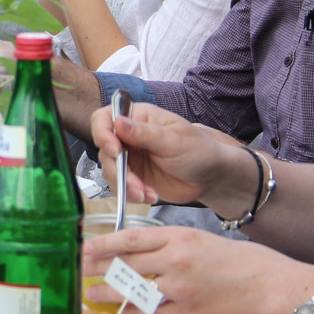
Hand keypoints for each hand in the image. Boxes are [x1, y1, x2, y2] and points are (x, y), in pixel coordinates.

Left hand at [83, 224, 313, 313]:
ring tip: (91, 292)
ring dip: (109, 292)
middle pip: (125, 263)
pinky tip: (121, 312)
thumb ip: (171, 244)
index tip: (83, 244)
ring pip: (134, 290)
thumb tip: (140, 250)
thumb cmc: (241, 260)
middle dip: (97, 266)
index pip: (130, 238)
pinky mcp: (187, 312)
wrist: (271, 286)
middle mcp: (175, 260)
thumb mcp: (202, 239)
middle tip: (78, 266)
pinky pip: (152, 313)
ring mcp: (179, 288)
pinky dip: (134, 313)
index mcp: (179, 236)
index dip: (103, 243)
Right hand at [89, 102, 238, 204]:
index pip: (104, 118)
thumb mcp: (174, 140)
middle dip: (118, 170)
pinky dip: (132, 195)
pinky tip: (151, 195)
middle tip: (135, 183)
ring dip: (125, 186)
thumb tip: (118, 122)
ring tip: (147, 194)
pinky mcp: (132, 178)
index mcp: (137, 118)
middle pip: (105, 150)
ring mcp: (129, 158)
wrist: (210, 176)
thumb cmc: (198, 150)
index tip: (114, 150)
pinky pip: (119, 187)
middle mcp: (128, 137)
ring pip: (110, 171)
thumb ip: (145, 133)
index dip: (102, 133)